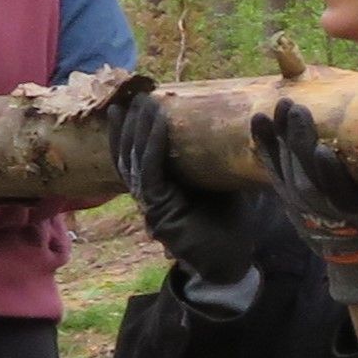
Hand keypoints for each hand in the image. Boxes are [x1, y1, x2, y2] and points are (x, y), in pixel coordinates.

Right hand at [113, 93, 261, 290]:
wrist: (231, 261)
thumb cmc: (227, 223)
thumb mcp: (218, 183)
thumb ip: (211, 161)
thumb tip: (224, 125)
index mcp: (159, 190)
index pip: (135, 156)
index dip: (129, 131)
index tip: (130, 103)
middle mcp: (149, 197)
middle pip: (128, 155)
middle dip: (127, 124)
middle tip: (130, 96)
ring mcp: (150, 205)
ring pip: (135, 160)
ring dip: (138, 129)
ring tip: (142, 103)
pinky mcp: (159, 211)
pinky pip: (151, 172)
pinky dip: (152, 146)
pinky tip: (156, 125)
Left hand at [252, 99, 357, 308]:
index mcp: (356, 214)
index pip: (338, 195)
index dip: (329, 175)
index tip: (325, 150)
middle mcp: (324, 212)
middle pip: (307, 177)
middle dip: (300, 142)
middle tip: (299, 110)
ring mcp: (301, 206)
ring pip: (287, 171)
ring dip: (282, 138)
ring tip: (281, 106)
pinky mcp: (287, 197)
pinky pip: (273, 169)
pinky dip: (265, 145)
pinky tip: (259, 120)